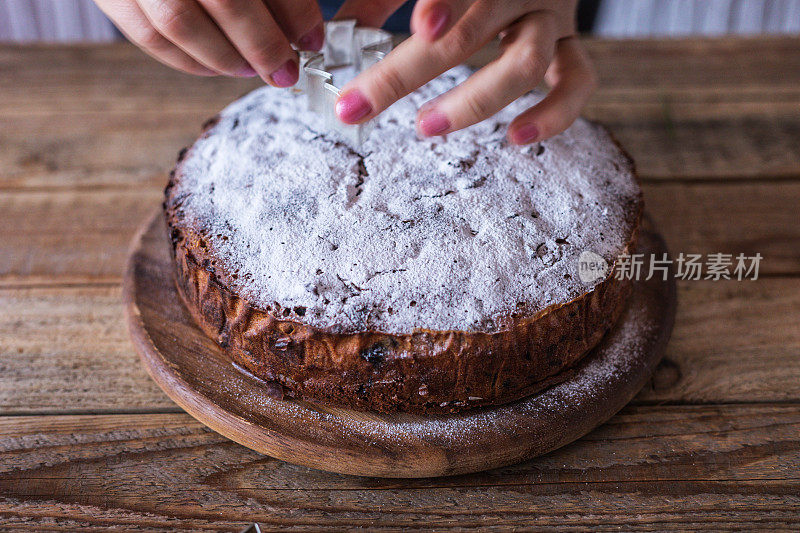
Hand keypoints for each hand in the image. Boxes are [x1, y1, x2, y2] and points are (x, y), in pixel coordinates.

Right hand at [94, 0, 324, 86]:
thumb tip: (301, 28)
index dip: (295, 14)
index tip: (312, 40)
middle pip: (225, 0)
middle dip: (264, 45)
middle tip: (286, 69)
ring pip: (181, 24)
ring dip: (225, 57)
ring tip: (251, 68)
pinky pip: (147, 35)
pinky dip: (186, 60)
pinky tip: (213, 66)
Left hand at [334, 0, 595, 143]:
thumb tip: (333, 35)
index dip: (430, 8)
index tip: (380, 35)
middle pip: (469, 33)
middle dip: (407, 73)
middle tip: (360, 106)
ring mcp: (552, 15)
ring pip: (526, 62)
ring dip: (474, 101)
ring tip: (425, 127)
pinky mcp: (572, 42)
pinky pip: (578, 81)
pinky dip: (555, 113)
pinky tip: (516, 136)